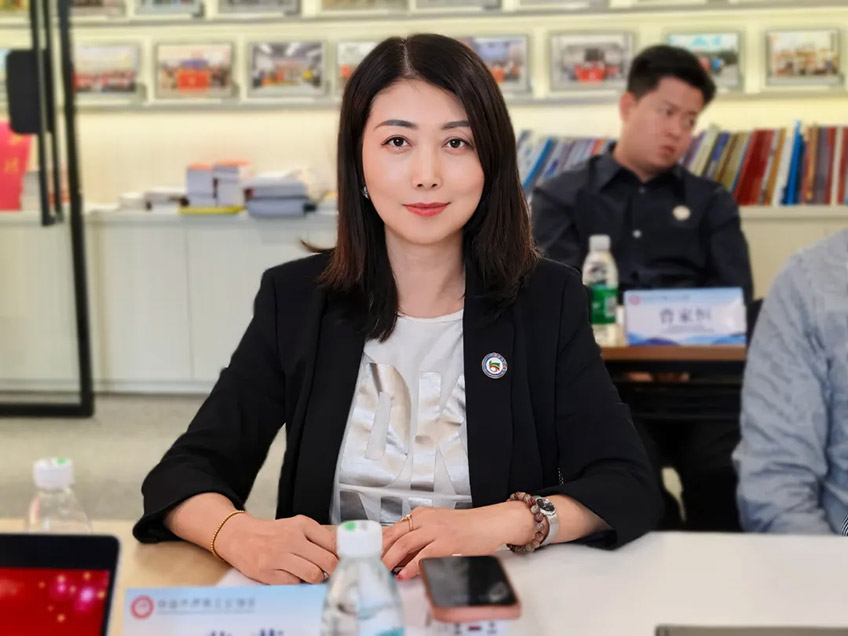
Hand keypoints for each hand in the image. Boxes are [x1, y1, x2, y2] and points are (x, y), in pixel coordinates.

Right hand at [214, 513, 337, 584]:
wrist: (239, 536)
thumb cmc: (272, 534)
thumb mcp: (296, 526)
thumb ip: (317, 537)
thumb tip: (340, 553)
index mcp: (302, 524)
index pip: (333, 543)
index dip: (340, 555)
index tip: (341, 560)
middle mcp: (291, 538)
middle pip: (327, 561)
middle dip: (331, 570)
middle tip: (327, 571)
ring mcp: (279, 556)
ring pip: (313, 575)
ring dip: (315, 578)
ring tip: (310, 574)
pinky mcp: (268, 572)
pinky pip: (294, 584)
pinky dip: (296, 583)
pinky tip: (291, 575)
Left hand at [381, 503, 534, 580]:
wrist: (490, 523)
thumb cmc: (466, 527)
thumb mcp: (438, 526)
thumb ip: (419, 537)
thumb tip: (398, 555)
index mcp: (422, 515)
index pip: (393, 528)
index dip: (377, 542)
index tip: (366, 553)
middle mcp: (426, 520)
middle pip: (394, 534)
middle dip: (379, 550)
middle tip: (368, 563)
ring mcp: (436, 530)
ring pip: (405, 543)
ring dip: (390, 558)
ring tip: (381, 570)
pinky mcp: (447, 542)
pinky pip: (424, 554)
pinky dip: (412, 566)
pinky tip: (404, 574)